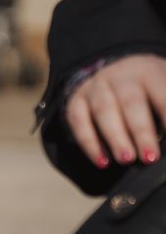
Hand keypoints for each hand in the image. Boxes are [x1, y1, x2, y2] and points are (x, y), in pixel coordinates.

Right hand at [64, 55, 165, 169]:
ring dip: (115, 137)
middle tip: (149, 157)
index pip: (161, 95)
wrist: (123, 73)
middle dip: (140, 132)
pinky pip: (78, 120)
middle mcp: (120, 76)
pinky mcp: (77, 99)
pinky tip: (102, 161)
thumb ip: (165, 110)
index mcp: (149, 72)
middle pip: (130, 102)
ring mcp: (96, 86)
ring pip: (103, 110)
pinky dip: (89, 143)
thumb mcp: (165, 91)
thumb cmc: (153, 90)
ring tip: (126, 160)